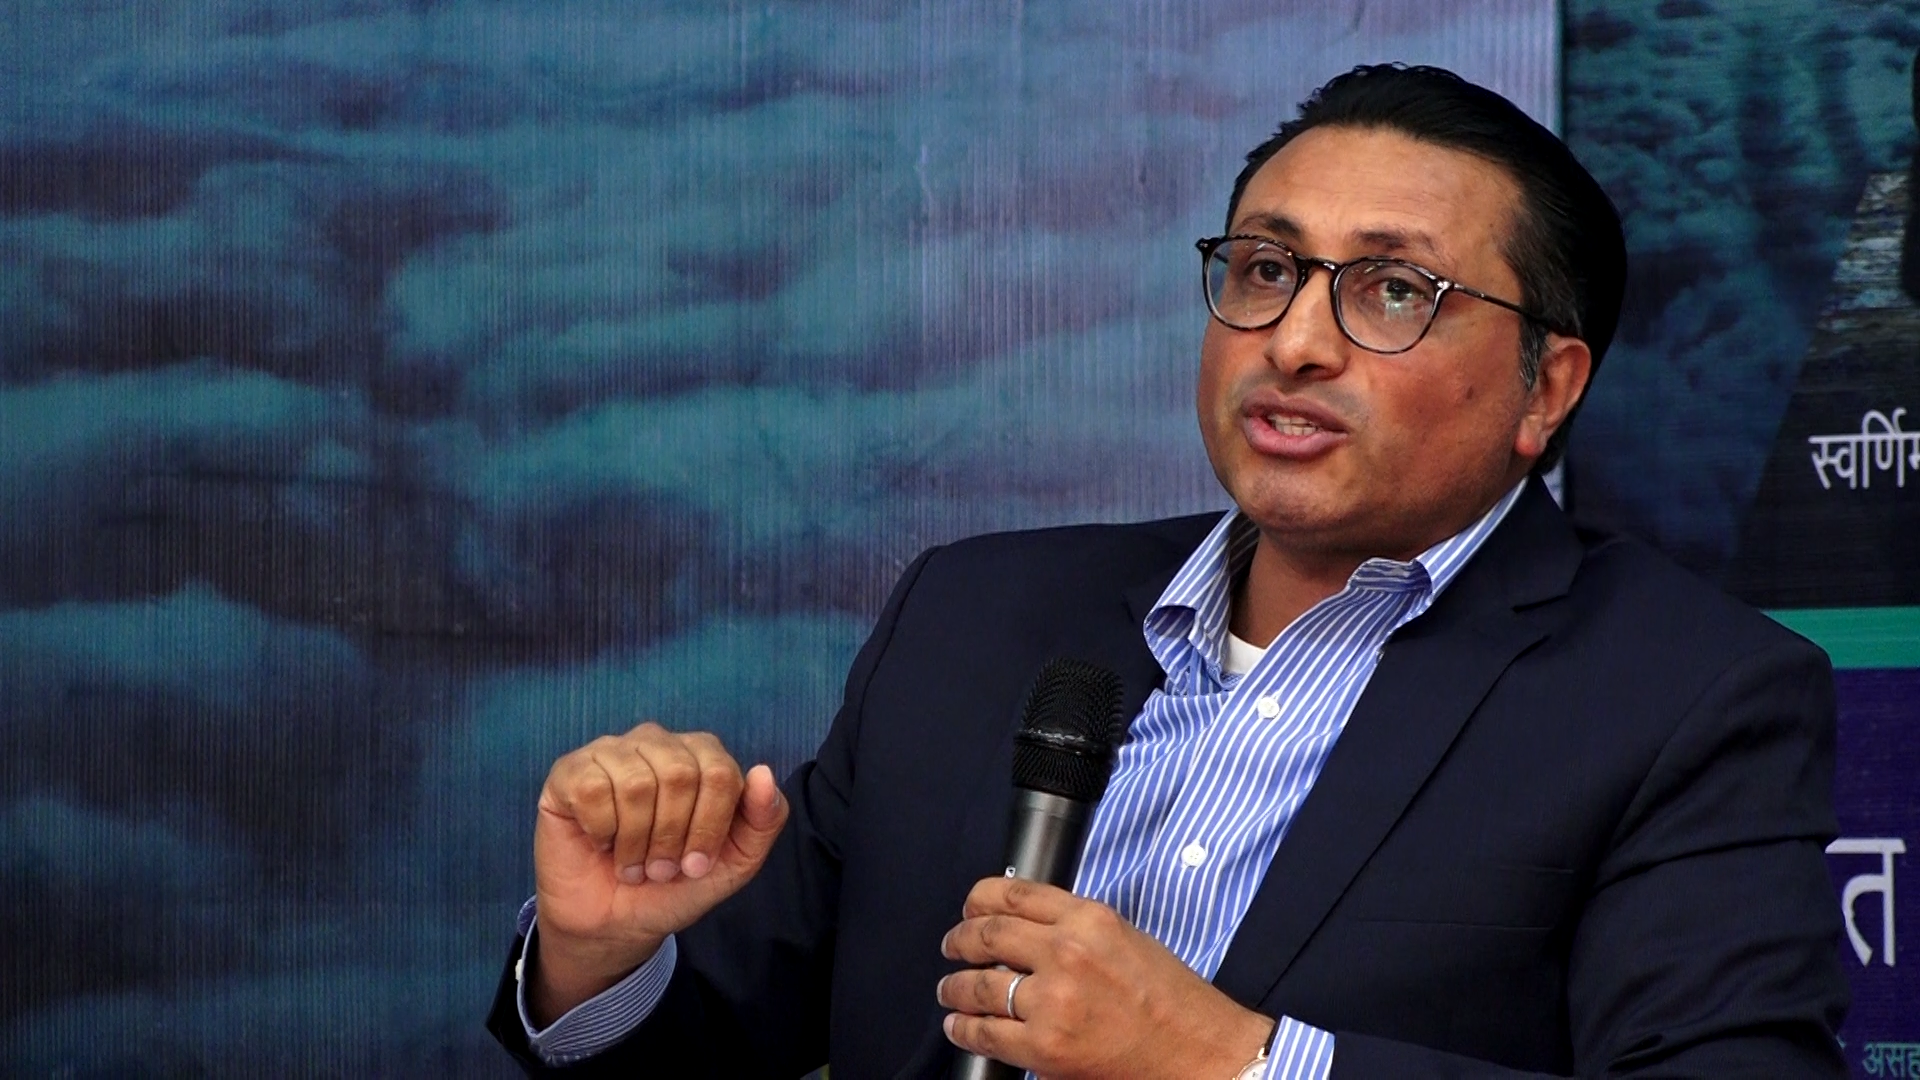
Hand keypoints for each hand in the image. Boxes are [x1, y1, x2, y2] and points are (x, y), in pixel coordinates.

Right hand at [528, 722, 787, 1023]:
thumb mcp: (735, 863)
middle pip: (679, 774)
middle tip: (660, 868)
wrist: (614, 924)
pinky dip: (601, 831)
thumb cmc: (674, 887)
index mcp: (701, 756)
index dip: (709, 827)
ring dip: (636, 840)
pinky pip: (592, 790)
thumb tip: (763, 772)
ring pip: (635, 783)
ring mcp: (611, 752)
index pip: (720, 773)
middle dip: (672, 837)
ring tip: (632, 862)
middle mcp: (656, 743)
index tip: (696, 864)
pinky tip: (600, 842)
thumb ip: (764, 820)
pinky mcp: (569, 771)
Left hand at [937, 878, 1273, 1079]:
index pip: (1014, 894)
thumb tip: (1020, 926)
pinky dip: (964, 1028)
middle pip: (987, 933)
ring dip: (955, 987)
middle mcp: (1067, 952)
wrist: (1196, 1050)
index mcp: (1090, 918)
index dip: (978, 899)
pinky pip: (986, 1033)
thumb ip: (1073, 925)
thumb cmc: (1169, 998)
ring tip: (950, 989)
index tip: (970, 908)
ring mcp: (1054, 1001)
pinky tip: (959, 1025)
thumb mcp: (1124, 936)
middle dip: (960, 940)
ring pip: (978, 984)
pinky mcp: (1046, 1046)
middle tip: (953, 946)